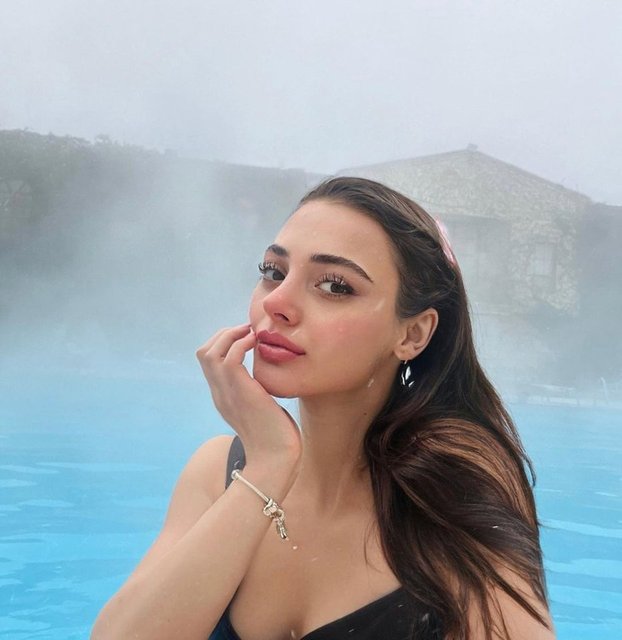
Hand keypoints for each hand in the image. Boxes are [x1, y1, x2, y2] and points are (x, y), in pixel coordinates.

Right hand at [196, 324, 301, 468]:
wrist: (276, 460)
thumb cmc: (276, 437)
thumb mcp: (263, 409)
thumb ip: (259, 393)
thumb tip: (269, 382)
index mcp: (223, 396)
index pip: (209, 361)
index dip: (224, 343)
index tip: (245, 337)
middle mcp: (220, 393)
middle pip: (204, 353)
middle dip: (224, 334)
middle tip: (246, 330)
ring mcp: (227, 393)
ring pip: (211, 353)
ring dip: (230, 335)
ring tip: (250, 333)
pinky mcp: (241, 393)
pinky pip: (230, 359)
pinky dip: (240, 344)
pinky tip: (256, 343)